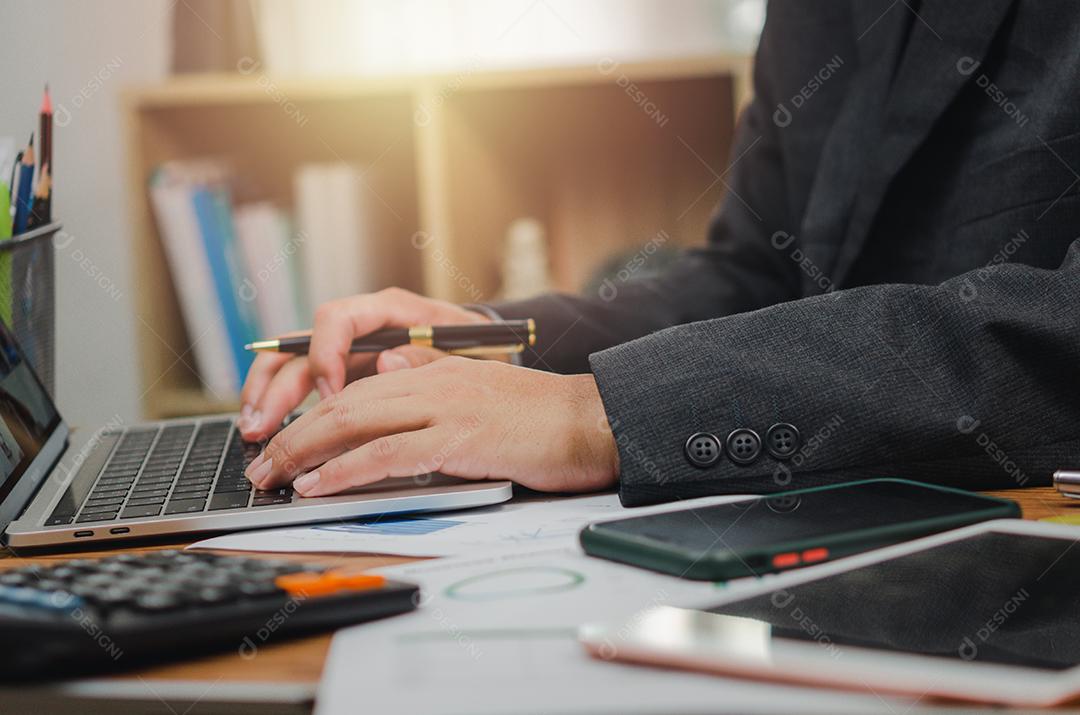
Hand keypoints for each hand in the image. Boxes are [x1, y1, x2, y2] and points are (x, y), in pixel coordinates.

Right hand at [238, 288, 489, 441]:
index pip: (338, 319)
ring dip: (267, 394)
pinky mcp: (348, 372)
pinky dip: (282, 405)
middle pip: (301, 344)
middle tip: (262, 424)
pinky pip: (303, 381)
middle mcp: (362, 326)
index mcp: (391, 311)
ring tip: (252, 429)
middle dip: (276, 385)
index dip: (325, 356)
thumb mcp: (470, 351)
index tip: (327, 395)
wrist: (495, 350)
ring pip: (291, 361)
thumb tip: (386, 363)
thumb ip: (430, 356)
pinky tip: (269, 431)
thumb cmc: (484, 348)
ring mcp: (351, 348)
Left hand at [243, 357, 619, 495]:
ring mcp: (444, 406)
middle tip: (261, 466)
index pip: (356, 387)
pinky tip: (318, 486)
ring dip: (303, 452)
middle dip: (292, 434)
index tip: (285, 443)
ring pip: (353, 421)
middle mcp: (431, 379)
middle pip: (343, 402)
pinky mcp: (458, 438)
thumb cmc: (542, 416)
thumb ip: (434, 376)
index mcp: (435, 368)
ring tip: (272, 479)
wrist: (592, 421)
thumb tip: (391, 364)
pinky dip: (344, 470)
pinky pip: (387, 453)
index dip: (312, 415)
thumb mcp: (480, 389)